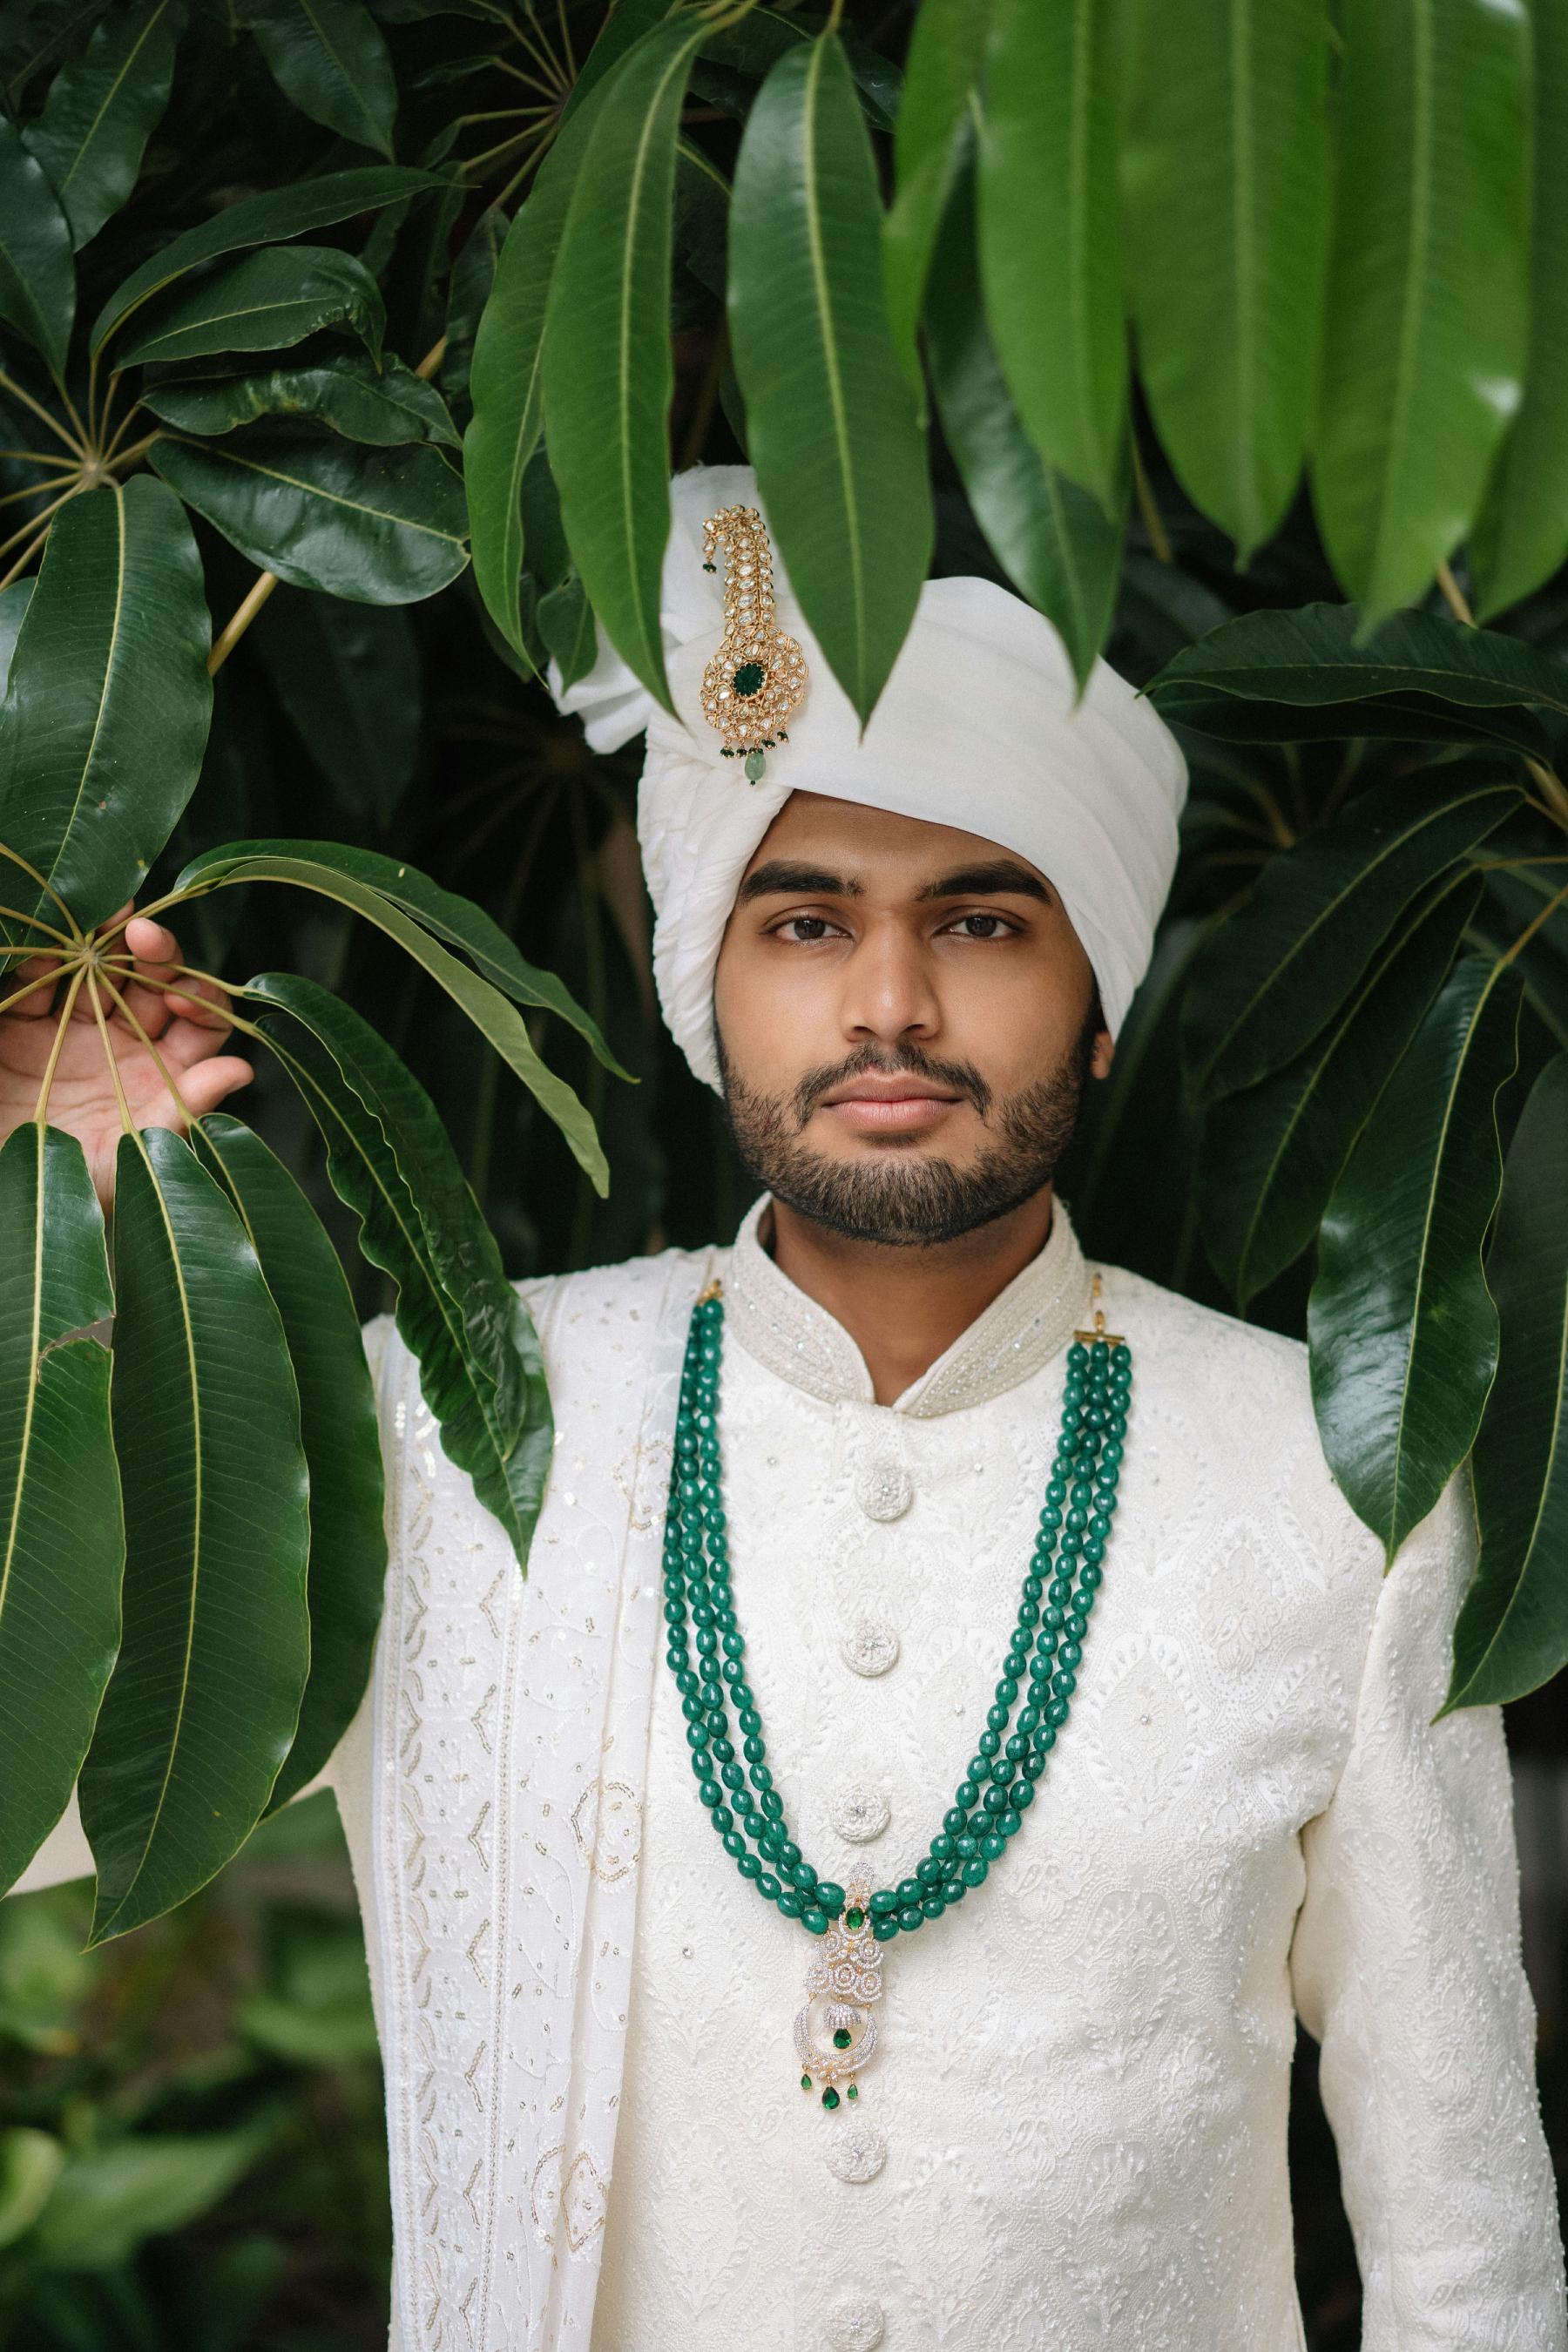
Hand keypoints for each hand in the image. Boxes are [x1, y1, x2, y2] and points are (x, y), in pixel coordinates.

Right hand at [0, 907, 253, 1206]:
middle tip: (144, 938)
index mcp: (163, 1075)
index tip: (178, 995)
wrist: (7, 1200)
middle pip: (153, 983)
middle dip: (157, 955)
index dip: (198, 1000)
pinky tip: (52, 940)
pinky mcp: (19, 1026)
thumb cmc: (74, 1193)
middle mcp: (124, 1044)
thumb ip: (183, 1112)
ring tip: (111, 912)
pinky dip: (41, 956)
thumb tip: (242, 1070)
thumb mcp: (134, 1158)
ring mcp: (72, 1030)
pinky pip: (33, 981)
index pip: (198, 1023)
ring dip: (105, 938)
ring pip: (98, 970)